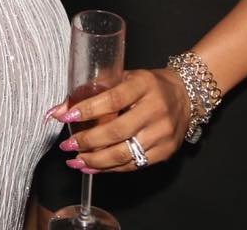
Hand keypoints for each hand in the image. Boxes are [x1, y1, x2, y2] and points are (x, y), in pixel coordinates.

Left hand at [49, 68, 190, 172]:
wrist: (186, 95)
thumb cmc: (148, 84)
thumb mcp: (124, 77)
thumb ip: (94, 90)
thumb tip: (60, 109)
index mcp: (143, 85)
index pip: (113, 99)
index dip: (88, 110)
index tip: (66, 117)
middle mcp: (155, 110)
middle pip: (117, 132)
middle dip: (87, 141)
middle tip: (67, 146)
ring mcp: (162, 133)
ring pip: (125, 153)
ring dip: (96, 161)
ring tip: (76, 161)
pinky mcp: (166, 152)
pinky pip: (134, 164)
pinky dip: (111, 168)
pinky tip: (94, 167)